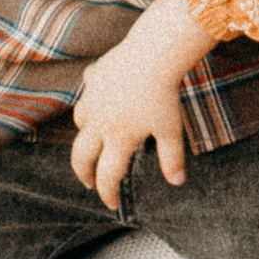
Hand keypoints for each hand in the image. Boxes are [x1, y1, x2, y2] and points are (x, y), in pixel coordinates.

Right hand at [71, 0, 214, 210]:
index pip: (108, 176)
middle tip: (90, 183)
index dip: (108, 194)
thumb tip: (177, 182)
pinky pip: (87, 97)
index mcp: (119, 138)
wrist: (152, 54)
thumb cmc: (165, 94)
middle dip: (84, 174)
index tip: (112, 204)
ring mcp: (93, 100)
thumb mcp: (171, 129)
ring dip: (86, 138)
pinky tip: (100, 105)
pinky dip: (90, 106)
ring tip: (96, 144)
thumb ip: (172, 158)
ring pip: (80, 125)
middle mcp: (99, 122)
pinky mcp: (93, 80)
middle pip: (80, 157)